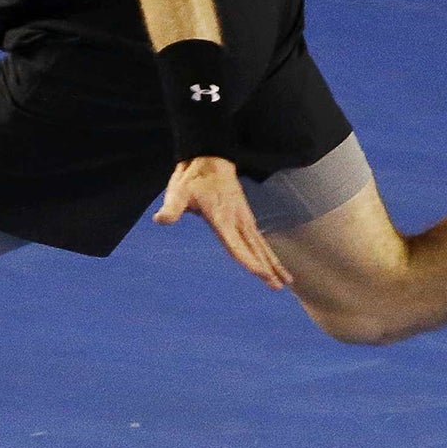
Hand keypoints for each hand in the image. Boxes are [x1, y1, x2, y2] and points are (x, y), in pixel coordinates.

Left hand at [155, 156, 293, 289]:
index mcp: (222, 218)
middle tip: (278, 287)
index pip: (237, 245)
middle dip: (267, 268)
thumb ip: (172, 208)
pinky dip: (269, 254)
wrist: (212, 159)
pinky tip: (275, 266)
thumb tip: (160, 219)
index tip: (262, 274)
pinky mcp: (246, 217)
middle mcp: (237, 220)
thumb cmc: (193, 178)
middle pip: (254, 249)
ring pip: (261, 246)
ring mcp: (244, 219)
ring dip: (273, 263)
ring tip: (286, 282)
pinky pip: (259, 240)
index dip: (249, 261)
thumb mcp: (179, 191)